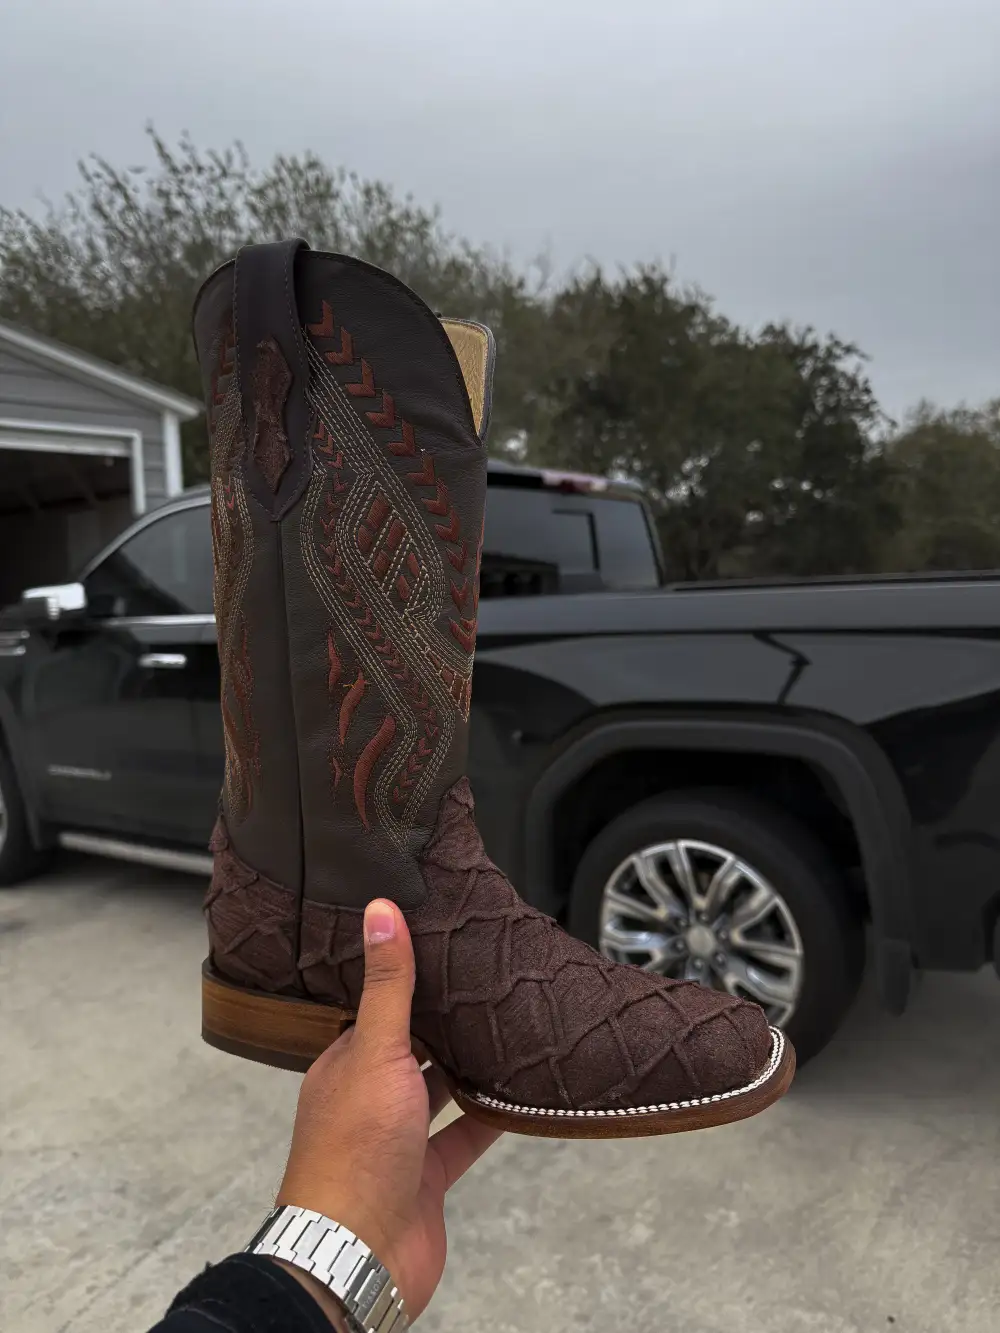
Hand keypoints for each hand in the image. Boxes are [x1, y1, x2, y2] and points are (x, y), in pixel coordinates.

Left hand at [274, 899, 502, 1321]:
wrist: (360, 1252)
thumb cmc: (354, 1154)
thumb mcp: (376, 1050)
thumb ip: (388, 985)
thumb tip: (381, 911)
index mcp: (344, 1065)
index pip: (374, 1010)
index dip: (403, 981)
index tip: (438, 949)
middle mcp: (368, 1099)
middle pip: (409, 1049)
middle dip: (441, 1022)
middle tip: (481, 984)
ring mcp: (397, 1141)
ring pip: (437, 1091)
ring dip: (465, 1067)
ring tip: (502, 1029)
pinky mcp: (427, 1176)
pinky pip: (463, 1137)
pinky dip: (489, 1117)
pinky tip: (515, 1096)